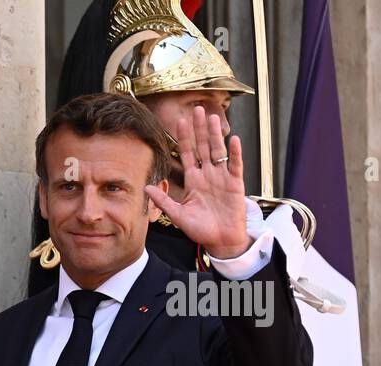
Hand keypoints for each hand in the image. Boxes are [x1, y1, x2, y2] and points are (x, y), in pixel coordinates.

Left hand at [145, 106, 248, 260]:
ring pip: (218, 151)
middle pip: (203, 147)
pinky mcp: (235, 184)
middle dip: (199, 129)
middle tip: (196, 109)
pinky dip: (234, 153)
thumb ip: (163, 200)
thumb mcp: (177, 214)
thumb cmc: (199, 229)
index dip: (184, 138)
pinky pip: (235, 165)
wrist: (220, 240)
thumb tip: (145, 187)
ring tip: (212, 118)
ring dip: (215, 135)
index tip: (180, 121)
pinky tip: (233, 140)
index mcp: (193, 180)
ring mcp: (222, 178)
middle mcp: (207, 175)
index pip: (187, 154)